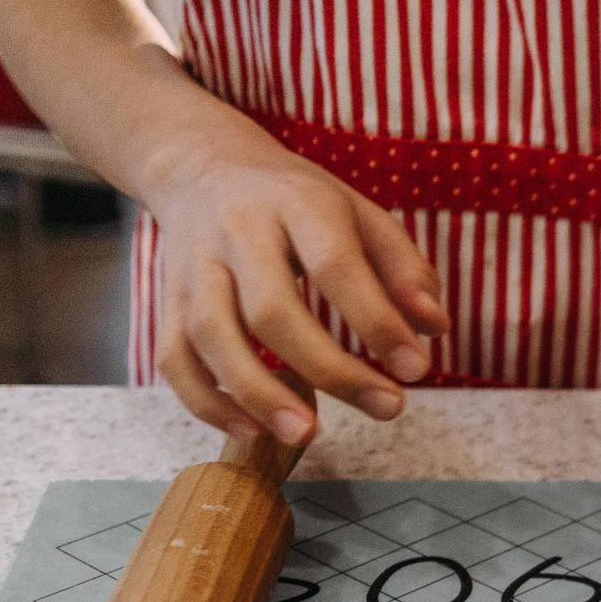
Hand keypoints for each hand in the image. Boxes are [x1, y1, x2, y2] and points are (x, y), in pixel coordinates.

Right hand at [139, 124, 448, 442]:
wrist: (202, 166)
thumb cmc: (295, 202)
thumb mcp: (359, 214)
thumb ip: (404, 268)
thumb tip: (435, 328)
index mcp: (296, 202)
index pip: (336, 265)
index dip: (377, 321)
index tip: (417, 370)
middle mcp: (237, 231)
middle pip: (271, 310)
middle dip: (329, 369)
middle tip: (386, 408)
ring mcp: (194, 267)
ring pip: (211, 336)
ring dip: (257, 394)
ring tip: (306, 435)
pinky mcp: (166, 299)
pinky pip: (174, 358)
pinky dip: (207, 402)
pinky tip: (253, 431)